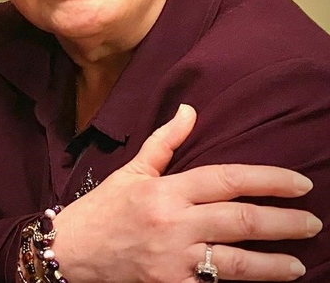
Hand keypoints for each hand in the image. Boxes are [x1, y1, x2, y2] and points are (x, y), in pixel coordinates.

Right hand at [51, 105, 319, 281]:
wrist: (69, 252)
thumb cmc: (103, 210)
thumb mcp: (131, 172)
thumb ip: (164, 142)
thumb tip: (189, 110)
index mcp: (164, 191)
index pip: (226, 179)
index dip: (267, 180)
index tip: (299, 184)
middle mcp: (172, 223)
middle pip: (239, 220)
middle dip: (283, 222)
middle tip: (311, 223)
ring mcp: (172, 259)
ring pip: (235, 262)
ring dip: (272, 264)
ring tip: (297, 263)